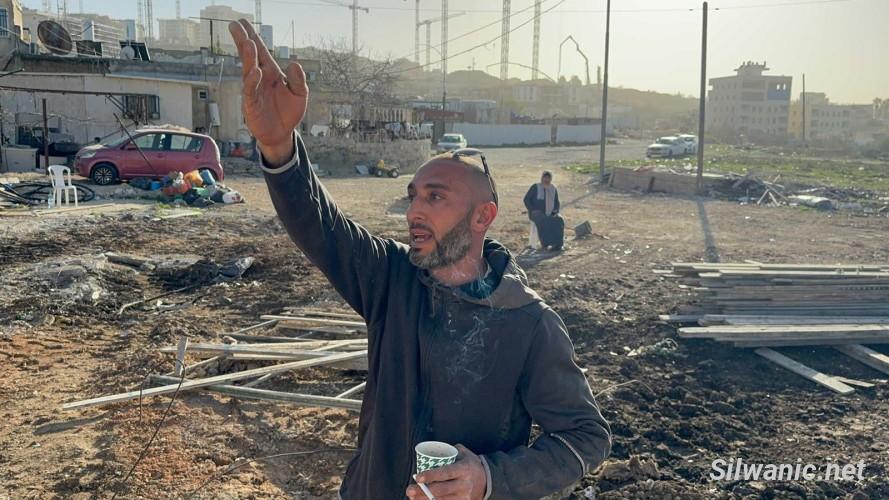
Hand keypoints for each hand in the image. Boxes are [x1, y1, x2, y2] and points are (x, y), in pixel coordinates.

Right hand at [228, 19, 307, 165]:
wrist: (282, 134)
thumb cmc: (289, 112)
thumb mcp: (300, 94)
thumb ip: (298, 80)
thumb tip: (295, 64)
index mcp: (271, 72)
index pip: (261, 51)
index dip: (252, 37)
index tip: (242, 22)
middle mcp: (260, 78)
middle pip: (249, 57)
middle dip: (243, 41)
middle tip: (235, 25)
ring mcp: (254, 91)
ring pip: (248, 71)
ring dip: (249, 58)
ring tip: (249, 44)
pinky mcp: (251, 105)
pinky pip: (250, 91)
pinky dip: (252, 81)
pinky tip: (255, 71)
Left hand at [406, 445, 485, 499]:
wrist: (488, 481)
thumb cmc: (471, 464)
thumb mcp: (464, 453)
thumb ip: (449, 451)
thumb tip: (430, 451)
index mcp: (464, 469)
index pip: (445, 472)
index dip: (431, 475)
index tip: (418, 477)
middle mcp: (465, 484)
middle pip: (441, 490)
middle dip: (423, 491)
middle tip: (409, 490)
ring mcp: (464, 496)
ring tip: (412, 497)